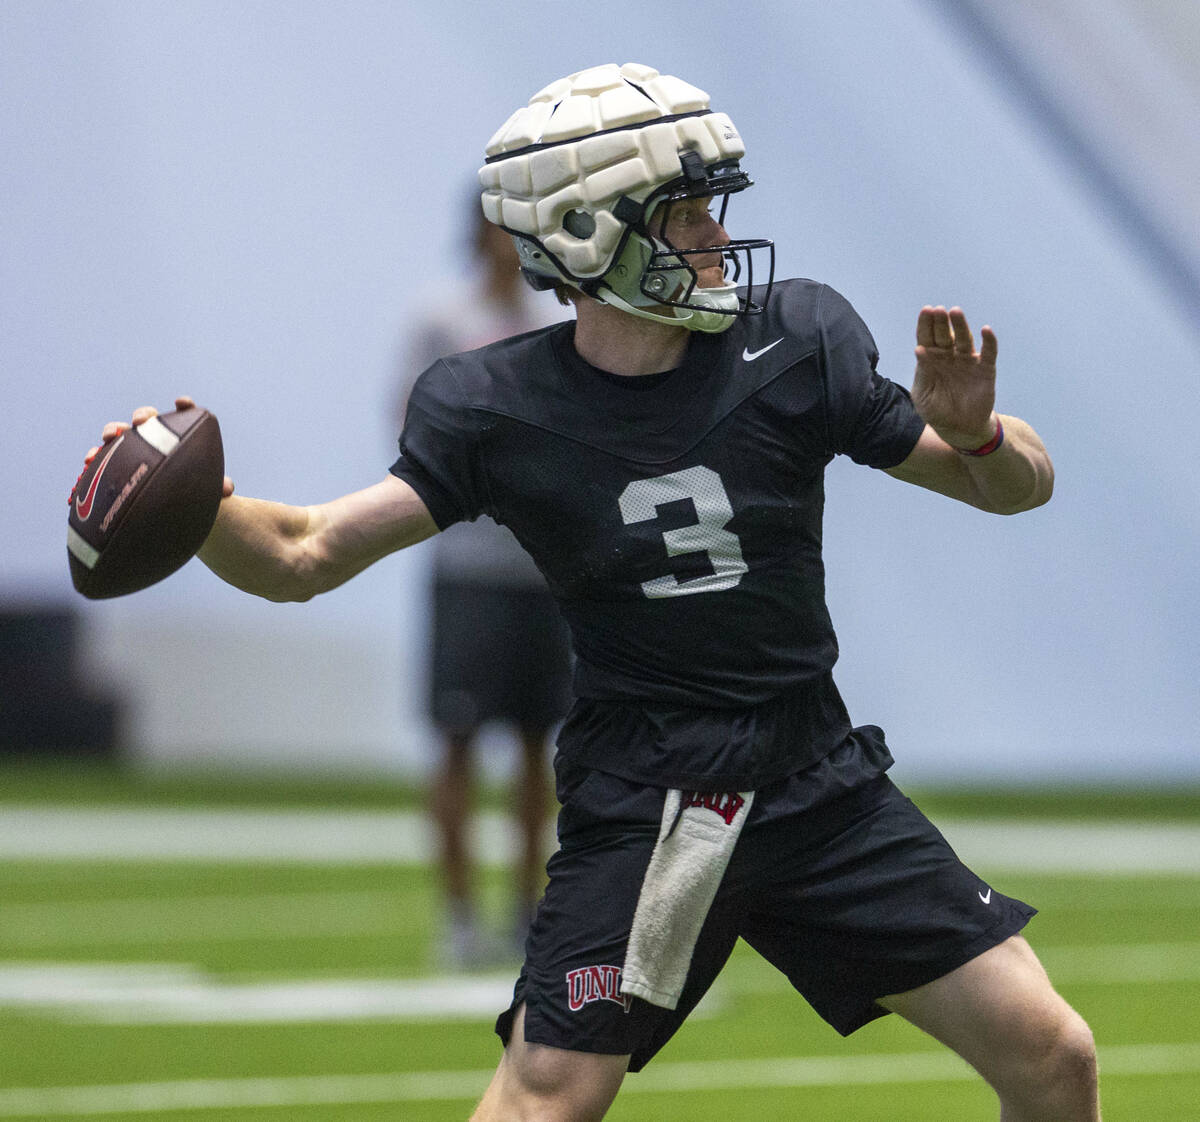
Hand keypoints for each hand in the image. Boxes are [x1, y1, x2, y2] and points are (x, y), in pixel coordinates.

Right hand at [70, 396, 233, 503]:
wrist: (172, 510)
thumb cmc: (192, 492)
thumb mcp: (205, 491)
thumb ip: (216, 487)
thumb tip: (228, 489)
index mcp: (180, 438)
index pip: (184, 416)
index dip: (184, 407)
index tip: (183, 403)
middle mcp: (154, 438)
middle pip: (147, 418)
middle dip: (143, 415)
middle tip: (141, 420)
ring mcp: (132, 449)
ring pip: (121, 432)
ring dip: (113, 429)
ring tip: (109, 437)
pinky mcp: (114, 463)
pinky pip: (101, 457)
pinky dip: (94, 456)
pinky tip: (89, 461)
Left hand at [911, 306, 998, 449]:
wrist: (959, 428)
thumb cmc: (937, 411)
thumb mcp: (923, 395)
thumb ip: (922, 373)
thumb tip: (919, 350)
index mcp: (931, 360)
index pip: (927, 338)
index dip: (926, 324)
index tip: (926, 310)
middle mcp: (949, 356)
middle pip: (944, 335)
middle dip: (941, 322)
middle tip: (938, 310)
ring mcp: (967, 361)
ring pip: (964, 339)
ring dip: (960, 325)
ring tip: (955, 312)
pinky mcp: (985, 369)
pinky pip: (988, 353)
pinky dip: (988, 341)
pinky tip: (985, 330)